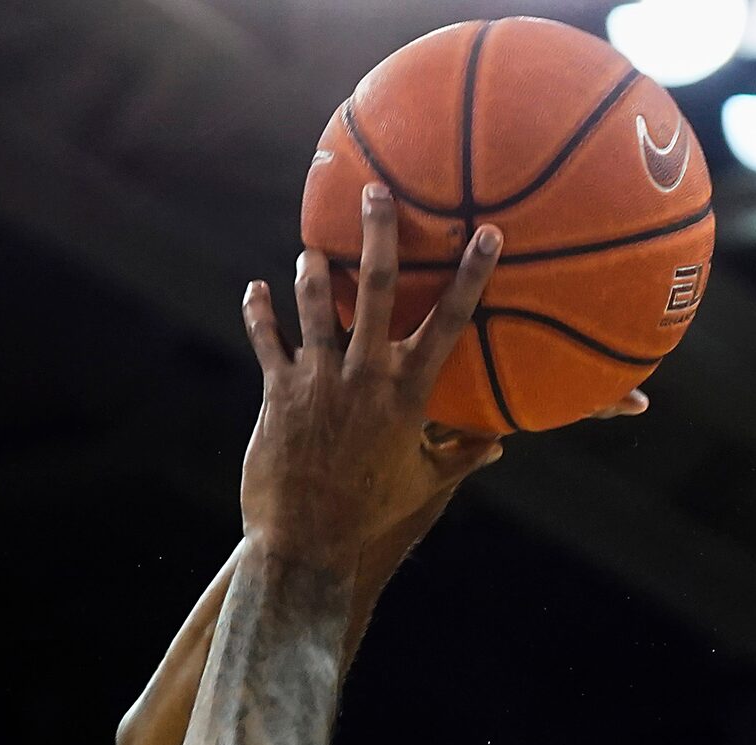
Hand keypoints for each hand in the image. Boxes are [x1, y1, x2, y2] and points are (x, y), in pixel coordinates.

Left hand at [238, 185, 502, 569]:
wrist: (307, 542)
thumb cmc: (370, 515)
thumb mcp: (424, 486)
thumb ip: (460, 457)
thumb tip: (499, 445)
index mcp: (408, 396)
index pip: (449, 325)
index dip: (470, 277)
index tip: (486, 235)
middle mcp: (364, 377)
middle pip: (378, 290)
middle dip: (379, 236)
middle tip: (377, 191)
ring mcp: (318, 380)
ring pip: (317, 305)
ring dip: (314, 270)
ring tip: (313, 247)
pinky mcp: (278, 392)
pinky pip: (267, 340)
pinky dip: (260, 313)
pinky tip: (256, 290)